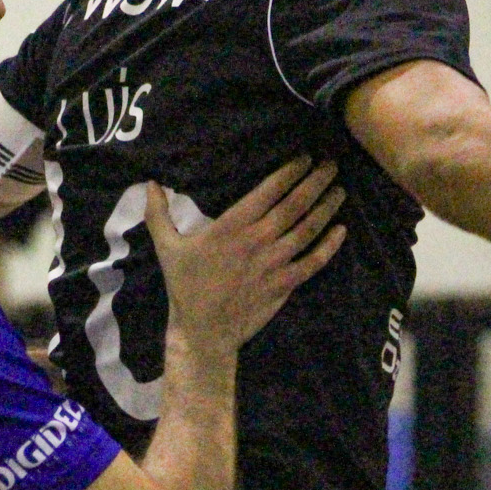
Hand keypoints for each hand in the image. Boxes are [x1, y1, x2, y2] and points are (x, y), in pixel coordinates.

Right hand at [148, 157, 345, 354]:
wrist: (203, 331)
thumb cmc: (185, 287)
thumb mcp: (167, 248)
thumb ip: (159, 214)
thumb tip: (149, 183)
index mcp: (231, 226)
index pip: (269, 191)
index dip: (290, 172)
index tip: (306, 157)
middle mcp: (258, 240)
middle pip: (295, 204)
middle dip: (316, 181)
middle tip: (332, 164)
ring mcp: (274, 263)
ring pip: (308, 229)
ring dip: (327, 207)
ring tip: (339, 190)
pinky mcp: (284, 284)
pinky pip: (314, 262)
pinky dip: (330, 246)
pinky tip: (342, 230)